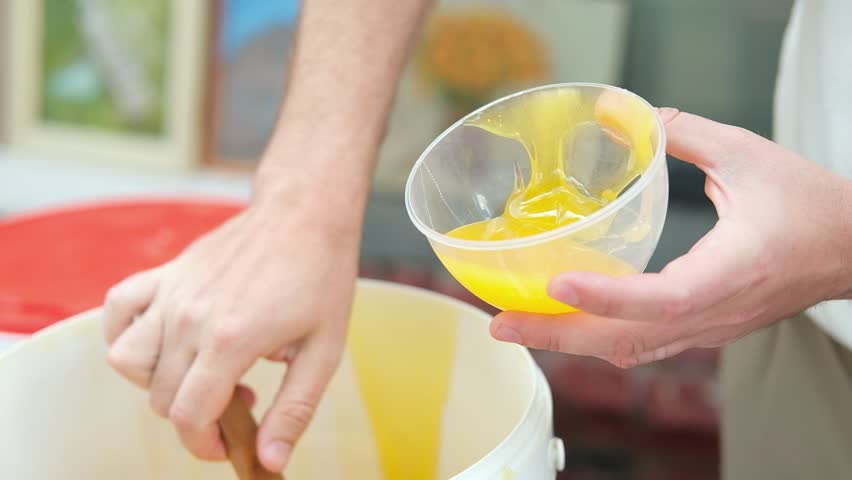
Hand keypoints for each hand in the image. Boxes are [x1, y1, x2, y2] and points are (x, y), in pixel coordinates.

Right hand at [103, 191, 358, 471]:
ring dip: (155, 381)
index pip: (188, 417)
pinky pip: (117, 309)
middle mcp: (190, 318)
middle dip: (194, 415)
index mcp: (230, 341)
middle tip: (238, 397)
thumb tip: (270, 461)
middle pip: (160, 397)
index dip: (205, 445)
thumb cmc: (320, 278)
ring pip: (126, 359)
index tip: (229, 444)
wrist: (305, 214)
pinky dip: (124, 332)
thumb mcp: (324, 352)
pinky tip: (160, 339)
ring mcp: (173, 293)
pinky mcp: (167, 273)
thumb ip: (294, 410)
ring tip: (199, 370)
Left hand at [490, 108, 851, 366]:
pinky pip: (642, 343)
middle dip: (558, 336)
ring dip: (570, 342)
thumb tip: (630, 115)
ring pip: (631, 350)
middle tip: (500, 323)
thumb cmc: (813, 208)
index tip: (556, 283)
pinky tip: (563, 322)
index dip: (607, 297)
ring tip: (516, 325)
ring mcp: (709, 328)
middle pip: (628, 341)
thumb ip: (685, 134)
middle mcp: (715, 312)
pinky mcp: (704, 329)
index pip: (663, 299)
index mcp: (732, 271)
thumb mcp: (750, 156)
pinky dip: (596, 336)